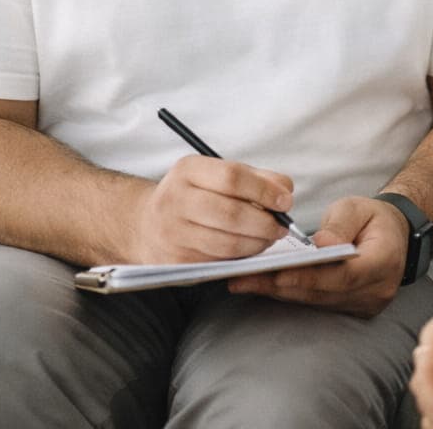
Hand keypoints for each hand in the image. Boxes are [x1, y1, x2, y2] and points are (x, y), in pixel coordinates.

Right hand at [131, 155, 292, 263]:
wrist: (146, 224)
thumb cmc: (193, 196)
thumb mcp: (217, 175)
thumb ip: (256, 178)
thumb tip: (285, 190)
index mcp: (187, 170)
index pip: (232, 177)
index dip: (264, 190)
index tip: (285, 201)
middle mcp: (175, 199)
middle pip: (231, 213)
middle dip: (265, 222)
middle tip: (281, 226)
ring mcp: (172, 232)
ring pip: (227, 243)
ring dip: (257, 243)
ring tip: (267, 237)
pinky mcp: (176, 260)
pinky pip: (218, 261)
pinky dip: (240, 256)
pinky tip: (247, 248)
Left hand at [226, 195, 409, 315]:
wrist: (395, 236)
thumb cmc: (373, 218)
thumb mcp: (358, 208)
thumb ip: (340, 225)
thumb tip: (319, 244)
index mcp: (385, 262)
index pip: (343, 275)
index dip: (308, 277)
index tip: (276, 273)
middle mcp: (376, 291)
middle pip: (323, 292)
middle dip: (281, 286)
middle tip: (243, 278)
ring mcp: (365, 305)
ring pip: (316, 301)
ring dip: (279, 292)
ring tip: (243, 282)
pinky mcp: (351, 309)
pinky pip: (316, 303)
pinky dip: (290, 294)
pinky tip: (263, 286)